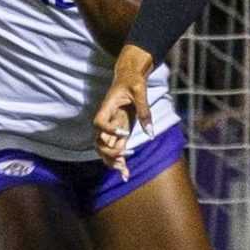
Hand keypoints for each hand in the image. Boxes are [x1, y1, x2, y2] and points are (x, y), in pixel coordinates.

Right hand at [91, 47, 155, 177]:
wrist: (130, 76)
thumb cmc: (133, 80)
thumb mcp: (140, 90)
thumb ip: (144, 110)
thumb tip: (150, 132)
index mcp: (107, 108)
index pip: (99, 123)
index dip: (108, 131)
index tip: (124, 133)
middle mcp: (107, 120)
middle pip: (99, 142)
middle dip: (109, 152)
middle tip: (123, 156)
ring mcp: (113, 128)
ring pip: (105, 149)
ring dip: (112, 161)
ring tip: (123, 170)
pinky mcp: (121, 132)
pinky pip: (117, 149)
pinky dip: (120, 163)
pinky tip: (126, 174)